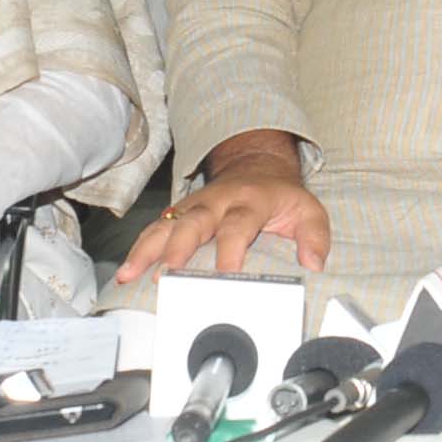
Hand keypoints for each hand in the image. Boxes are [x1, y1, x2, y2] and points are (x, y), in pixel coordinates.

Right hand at [117, 130, 330, 280]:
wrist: (256, 167)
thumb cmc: (280, 198)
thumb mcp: (307, 211)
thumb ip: (315, 236)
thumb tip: (313, 264)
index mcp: (250, 202)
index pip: (239, 224)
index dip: (232, 248)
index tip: (226, 273)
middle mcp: (217, 202)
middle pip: (194, 222)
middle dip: (179, 247)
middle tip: (168, 272)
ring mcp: (194, 206)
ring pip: (167, 225)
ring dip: (149, 249)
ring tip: (132, 274)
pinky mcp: (178, 214)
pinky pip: (155, 230)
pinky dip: (140, 249)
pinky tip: (127, 272)